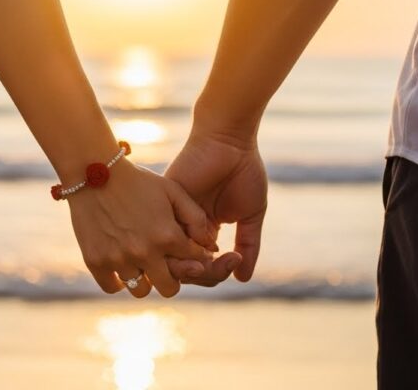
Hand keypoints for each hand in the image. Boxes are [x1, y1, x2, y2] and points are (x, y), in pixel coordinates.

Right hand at [67, 159, 218, 297]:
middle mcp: (145, 252)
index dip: (195, 257)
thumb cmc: (137, 180)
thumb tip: (209, 245)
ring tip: (141, 265)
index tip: (188, 251)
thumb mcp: (172, 191)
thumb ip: (195, 217)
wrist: (94, 172)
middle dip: (173, 278)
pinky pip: (112, 287)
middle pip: (170, 289)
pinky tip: (121, 265)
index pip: (194, 261)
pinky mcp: (96, 261)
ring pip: (140, 291)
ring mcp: (119, 258)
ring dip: (144, 280)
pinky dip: (118, 280)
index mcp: (167, 235)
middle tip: (165, 266)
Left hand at [165, 126, 267, 284]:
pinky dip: (187, 246)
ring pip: (173, 257)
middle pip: (186, 266)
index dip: (217, 272)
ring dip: (196, 265)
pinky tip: (205, 243)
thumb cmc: (243, 170)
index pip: (202, 265)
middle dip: (208, 273)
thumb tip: (242, 278)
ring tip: (215, 257)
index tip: (236, 261)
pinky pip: (168, 235)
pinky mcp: (165, 204)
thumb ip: (249, 245)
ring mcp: (173, 217)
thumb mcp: (252, 214)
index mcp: (204, 230)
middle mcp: (185, 227)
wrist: (230, 139)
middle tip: (227, 263)